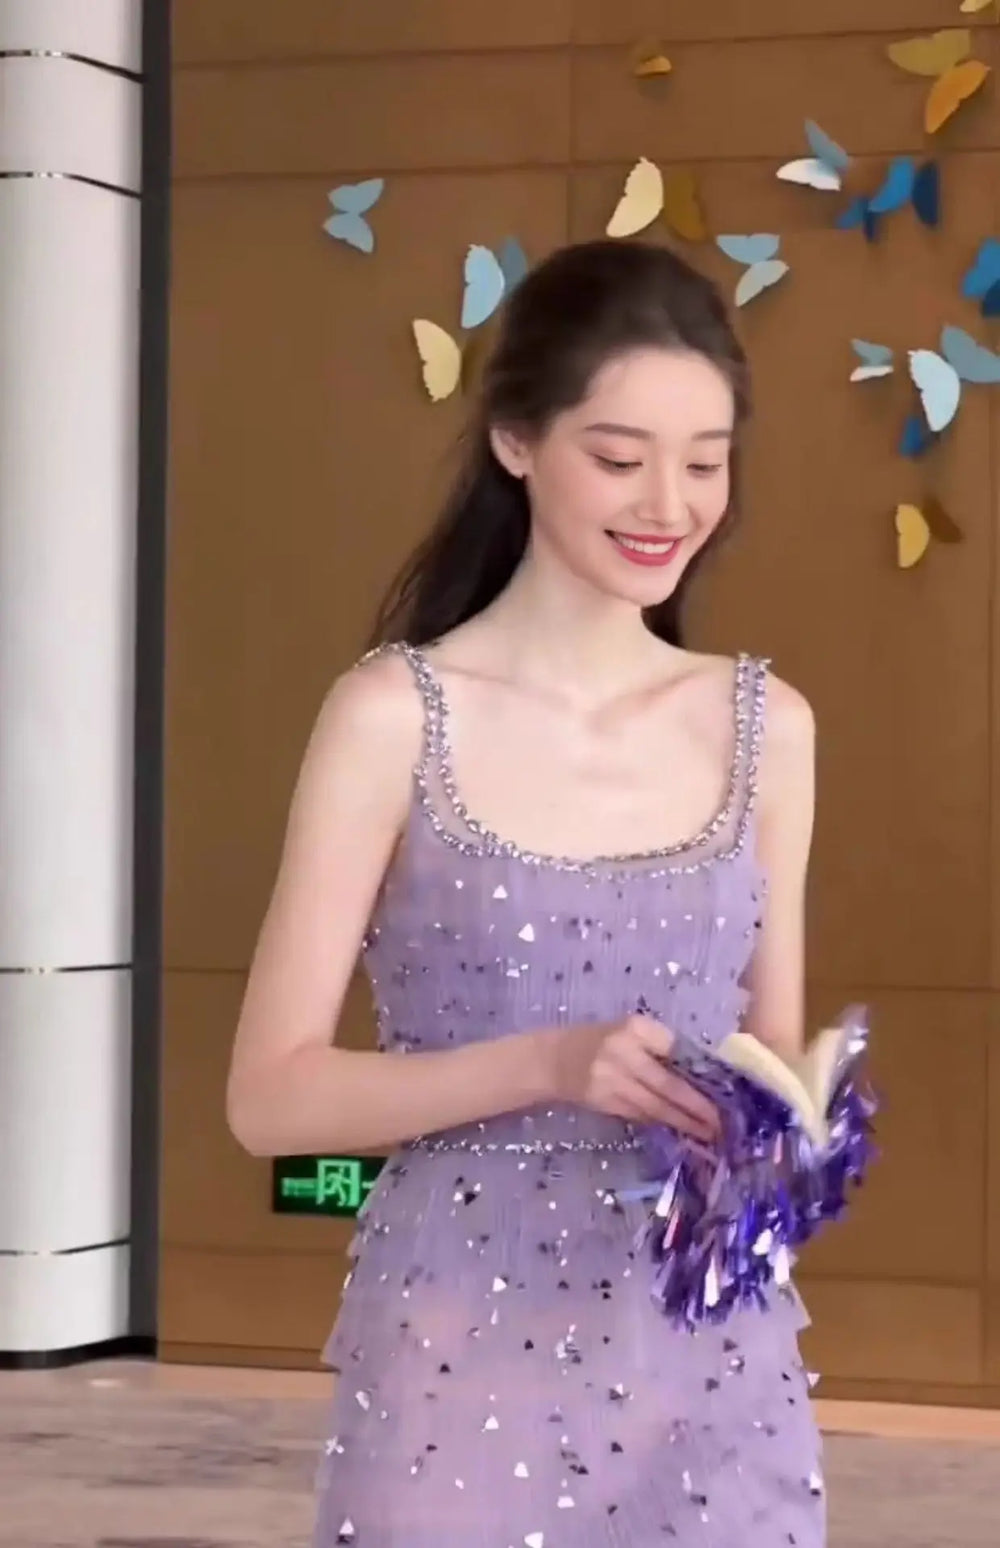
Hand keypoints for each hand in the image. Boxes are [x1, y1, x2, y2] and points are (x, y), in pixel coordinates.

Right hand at [543, 1014, 718, 1142]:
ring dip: (683, 1122)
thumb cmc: (601, 1042)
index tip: (724, 1091)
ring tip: (707, 1133)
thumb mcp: (630, 1032)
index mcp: (636, 1027)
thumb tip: (703, 1075)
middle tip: (722, 1123)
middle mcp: (623, 1051)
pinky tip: (679, 1130)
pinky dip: (662, 1122)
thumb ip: (660, 1048)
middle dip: (698, 1107)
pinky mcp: (605, 1102)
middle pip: (669, 1084)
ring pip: (656, 1106)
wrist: (554, 1059)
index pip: (677, 1051)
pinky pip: (641, 1115)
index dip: (700, 1074)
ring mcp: (612, 1079)